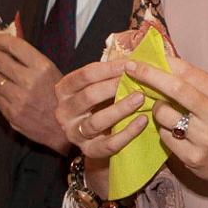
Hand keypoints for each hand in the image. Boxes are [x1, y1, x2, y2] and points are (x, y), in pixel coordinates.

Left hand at [0, 33, 68, 152]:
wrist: (66, 130)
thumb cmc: (62, 99)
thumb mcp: (54, 74)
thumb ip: (34, 62)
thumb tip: (10, 49)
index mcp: (43, 68)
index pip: (16, 47)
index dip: (1, 41)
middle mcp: (29, 81)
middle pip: (1, 61)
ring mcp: (19, 99)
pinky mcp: (12, 114)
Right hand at [53, 59, 146, 191]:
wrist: (97, 135)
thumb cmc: (101, 102)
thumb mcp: (99, 85)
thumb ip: (111, 73)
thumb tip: (137, 56)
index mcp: (64, 90)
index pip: (84, 75)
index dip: (108, 68)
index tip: (130, 63)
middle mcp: (64, 112)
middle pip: (88, 96)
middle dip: (113, 86)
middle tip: (137, 80)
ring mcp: (74, 133)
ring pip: (96, 122)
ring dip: (120, 109)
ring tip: (140, 98)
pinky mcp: (88, 151)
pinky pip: (108, 144)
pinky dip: (127, 132)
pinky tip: (143, 121)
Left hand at [126, 54, 207, 207]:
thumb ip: (197, 83)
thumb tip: (163, 63)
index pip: (187, 72)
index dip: (162, 63)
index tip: (142, 58)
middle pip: (175, 88)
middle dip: (149, 76)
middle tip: (130, 68)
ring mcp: (204, 138)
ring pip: (164, 114)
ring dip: (156, 108)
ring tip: (165, 110)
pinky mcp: (192, 157)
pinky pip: (164, 136)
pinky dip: (162, 129)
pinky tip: (173, 130)